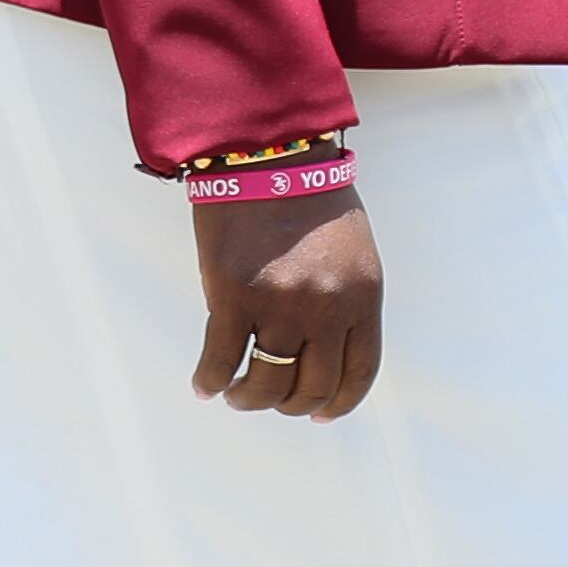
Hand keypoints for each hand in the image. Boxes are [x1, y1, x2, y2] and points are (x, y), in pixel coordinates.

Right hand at [190, 189, 379, 419]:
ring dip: (248, 400)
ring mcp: (280, 305)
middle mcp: (326, 308)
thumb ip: (343, 303)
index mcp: (363, 297)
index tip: (318, 414)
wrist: (269, 153)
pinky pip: (220, 360)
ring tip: (235, 395)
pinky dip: (210, 380)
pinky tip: (204, 384)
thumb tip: (316, 355)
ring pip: (265, 386)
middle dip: (289, 404)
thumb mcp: (350, 253)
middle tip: (268, 398)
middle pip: (310, 388)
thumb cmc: (309, 198)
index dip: (337, 404)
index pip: (359, 373)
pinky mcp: (233, 296)